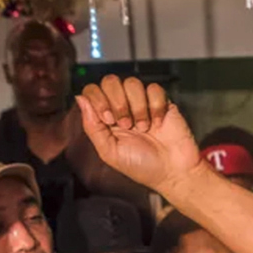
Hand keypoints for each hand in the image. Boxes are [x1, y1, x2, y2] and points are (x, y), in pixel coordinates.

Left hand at [76, 75, 199, 193]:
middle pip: (110, 81)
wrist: (173, 172)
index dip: (98, 99)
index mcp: (106, 117)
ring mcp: (142, 103)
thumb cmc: (142, 167)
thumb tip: (80, 98)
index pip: (92, 91)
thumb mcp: (110, 152)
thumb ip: (92, 126)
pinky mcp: (162, 102)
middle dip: (117, 103)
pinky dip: (155, 106)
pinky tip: (158, 122)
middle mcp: (123, 107)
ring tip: (143, 127)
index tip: (108, 119)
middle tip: (126, 125)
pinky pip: (154, 89)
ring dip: (137, 107)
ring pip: (132, 83)